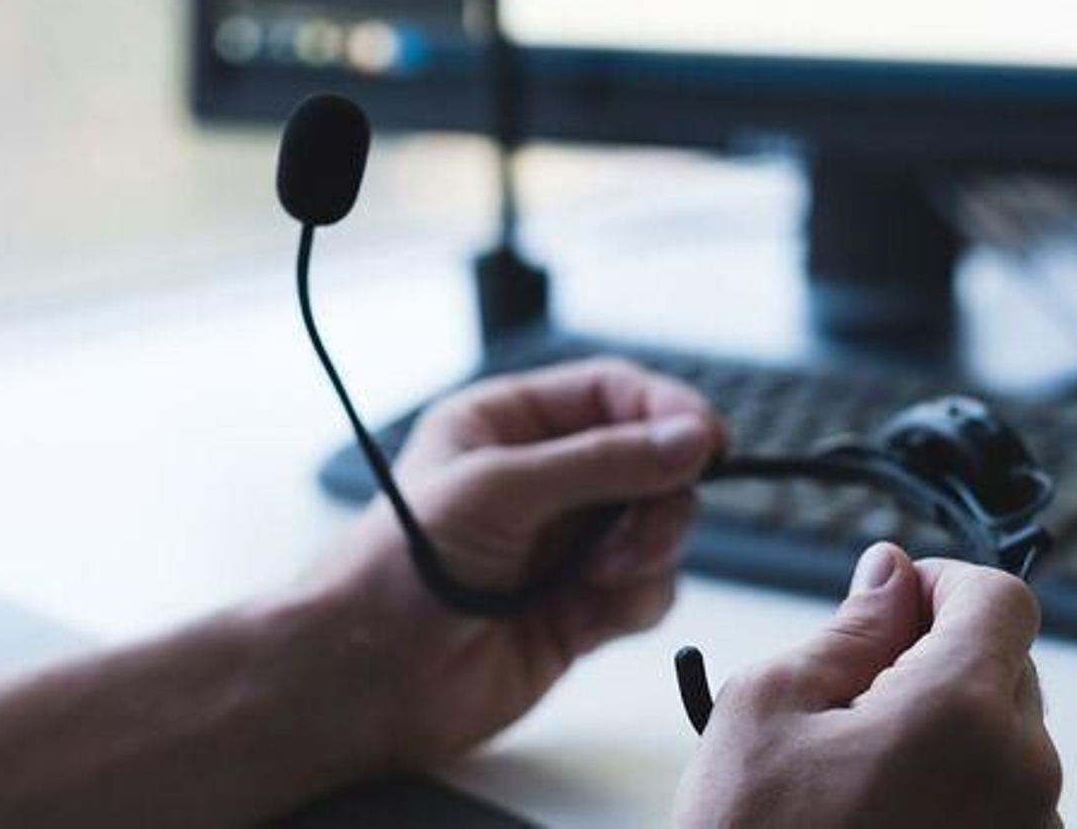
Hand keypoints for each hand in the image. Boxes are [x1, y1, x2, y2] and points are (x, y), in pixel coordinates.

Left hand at [305, 357, 724, 774]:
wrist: (366, 682)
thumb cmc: (398, 570)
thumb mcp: (500, 490)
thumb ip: (604, 463)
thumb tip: (693, 440)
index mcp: (508, 424)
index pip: (613, 393)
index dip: (667, 412)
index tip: (710, 443)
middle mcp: (542, 478)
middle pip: (650, 461)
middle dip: (659, 495)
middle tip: (641, 531)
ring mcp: (564, 545)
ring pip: (658, 528)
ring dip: (645, 552)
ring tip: (596, 578)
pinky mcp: (580, 608)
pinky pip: (648, 590)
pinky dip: (631, 602)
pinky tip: (582, 618)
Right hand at [673, 542, 1060, 827]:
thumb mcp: (768, 706)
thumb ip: (849, 629)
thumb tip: (890, 576)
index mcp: (962, 715)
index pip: (1001, 599)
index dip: (943, 583)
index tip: (897, 600)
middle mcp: (1023, 778)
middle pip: (1007, 666)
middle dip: (938, 659)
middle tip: (853, 692)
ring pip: (1004, 738)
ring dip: (945, 729)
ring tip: (856, 771)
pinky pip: (1002, 800)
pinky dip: (954, 787)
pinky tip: (881, 811)